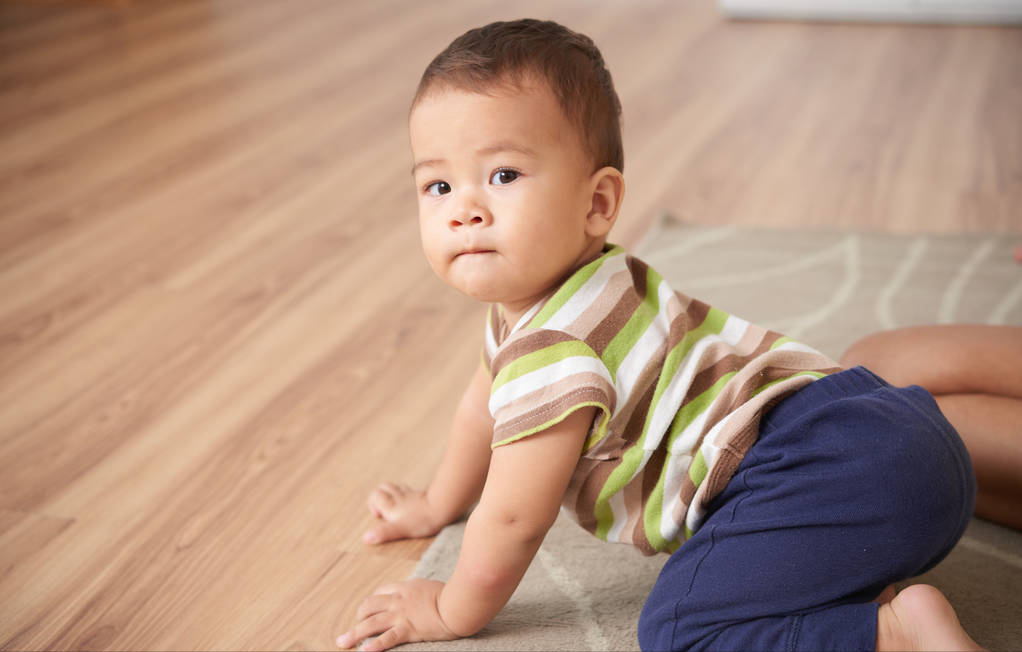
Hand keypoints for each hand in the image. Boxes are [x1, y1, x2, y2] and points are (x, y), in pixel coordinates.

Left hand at [336, 579, 457, 650]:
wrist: (459, 602)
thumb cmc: (453, 594)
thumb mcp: (432, 587)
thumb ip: (422, 592)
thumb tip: (424, 596)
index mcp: (405, 587)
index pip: (381, 592)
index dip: (372, 602)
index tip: (368, 610)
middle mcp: (398, 600)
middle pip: (369, 606)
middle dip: (358, 617)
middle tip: (352, 627)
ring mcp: (401, 614)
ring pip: (370, 623)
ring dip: (354, 633)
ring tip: (342, 642)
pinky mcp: (407, 629)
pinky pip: (386, 639)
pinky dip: (373, 646)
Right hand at [363, 482, 441, 543]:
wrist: (442, 507)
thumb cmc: (422, 520)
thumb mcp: (400, 529)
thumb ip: (383, 532)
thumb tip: (366, 538)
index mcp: (391, 505)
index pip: (375, 496)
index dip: (373, 504)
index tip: (379, 516)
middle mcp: (398, 497)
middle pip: (383, 486)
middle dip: (379, 495)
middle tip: (384, 510)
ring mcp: (410, 494)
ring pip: (395, 486)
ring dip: (390, 492)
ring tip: (393, 505)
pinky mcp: (420, 494)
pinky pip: (408, 489)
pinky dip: (404, 492)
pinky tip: (408, 501)